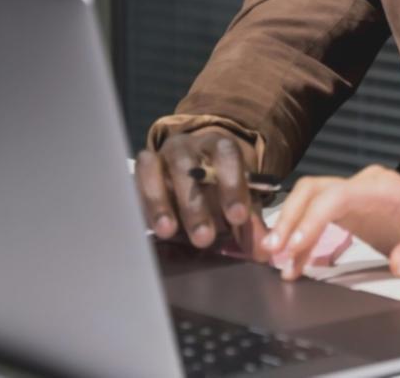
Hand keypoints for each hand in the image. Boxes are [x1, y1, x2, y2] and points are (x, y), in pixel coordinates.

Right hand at [135, 127, 266, 258]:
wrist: (194, 175)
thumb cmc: (219, 190)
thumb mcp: (238, 203)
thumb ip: (250, 225)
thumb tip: (264, 252)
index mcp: (219, 146)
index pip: (227, 155)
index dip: (232, 184)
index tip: (238, 217)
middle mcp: (188, 146)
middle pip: (188, 168)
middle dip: (195, 205)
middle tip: (204, 238)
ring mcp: (160, 156)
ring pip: (155, 171)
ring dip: (161, 203)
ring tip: (168, 232)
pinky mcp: (140, 172)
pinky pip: (134, 183)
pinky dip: (142, 204)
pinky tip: (150, 227)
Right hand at [261, 165, 399, 280]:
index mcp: (385, 187)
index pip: (337, 195)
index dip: (312, 218)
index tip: (295, 245)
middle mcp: (365, 184)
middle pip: (314, 190)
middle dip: (290, 218)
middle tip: (272, 251)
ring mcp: (354, 194)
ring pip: (308, 200)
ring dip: (289, 226)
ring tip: (276, 259)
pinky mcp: (347, 208)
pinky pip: (315, 215)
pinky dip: (301, 237)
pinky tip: (294, 262)